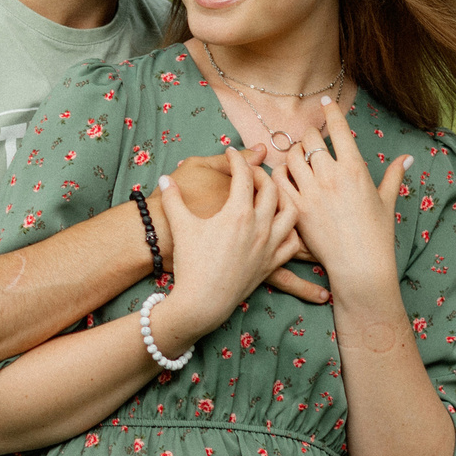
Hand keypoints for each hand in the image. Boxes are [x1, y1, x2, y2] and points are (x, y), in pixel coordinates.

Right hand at [152, 147, 298, 349]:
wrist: (201, 301)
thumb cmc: (189, 263)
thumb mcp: (180, 225)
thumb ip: (172, 198)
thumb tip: (163, 179)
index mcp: (237, 213)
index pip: (244, 175)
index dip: (236, 159)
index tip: (230, 154)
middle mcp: (259, 227)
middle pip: (272, 189)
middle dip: (262, 174)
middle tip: (250, 171)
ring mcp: (268, 246)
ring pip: (291, 213)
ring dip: (284, 198)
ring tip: (272, 194)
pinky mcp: (271, 263)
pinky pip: (292, 242)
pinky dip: (291, 229)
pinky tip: (282, 226)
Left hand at [272, 97, 413, 289]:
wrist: (359, 264)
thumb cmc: (376, 234)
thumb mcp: (386, 201)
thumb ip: (393, 176)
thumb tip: (407, 158)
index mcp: (355, 170)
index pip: (339, 130)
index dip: (331, 111)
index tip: (325, 102)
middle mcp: (330, 176)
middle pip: (310, 139)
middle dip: (310, 136)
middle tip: (311, 140)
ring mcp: (310, 192)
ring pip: (291, 157)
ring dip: (293, 152)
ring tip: (298, 156)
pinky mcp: (295, 208)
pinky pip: (278, 180)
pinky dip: (279, 173)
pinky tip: (284, 175)